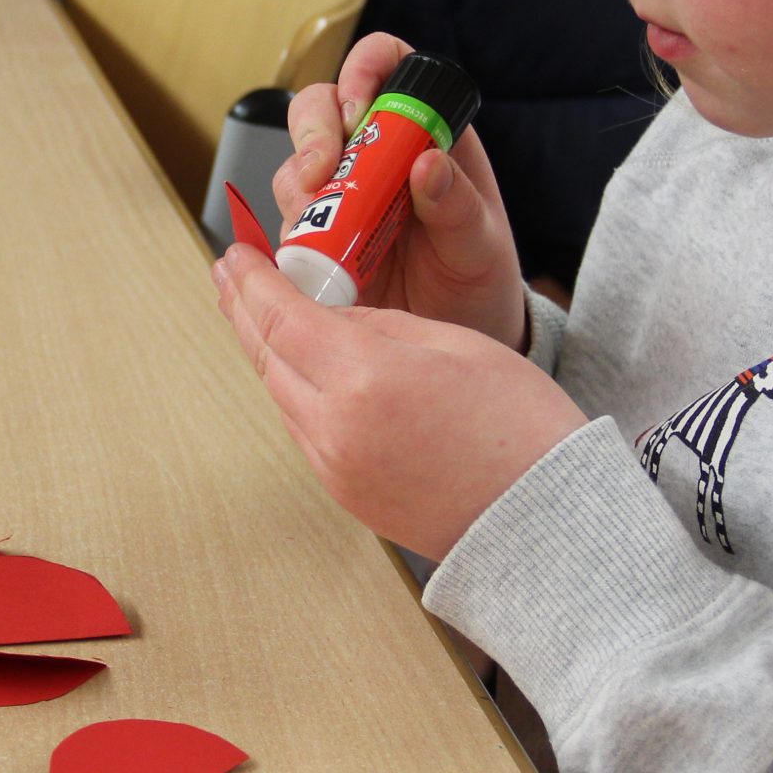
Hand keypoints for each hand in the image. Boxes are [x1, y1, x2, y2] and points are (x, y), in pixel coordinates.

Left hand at [213, 243, 587, 559]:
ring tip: (256, 313)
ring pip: (280, 394)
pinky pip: (303, 429)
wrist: (544, 520)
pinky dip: (293, 390)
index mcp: (364, 376)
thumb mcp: (454, 342)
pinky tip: (298, 369)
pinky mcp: (345, 493)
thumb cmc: (520, 427)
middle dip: (243, 308)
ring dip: (265, 350)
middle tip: (229, 272)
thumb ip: (380, 324)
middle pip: (266, 356)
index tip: (236, 252)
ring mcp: (335, 467)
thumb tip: (332, 317)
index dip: (252, 280)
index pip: (281, 316)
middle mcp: (335, 427)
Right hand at [274, 33, 527, 350]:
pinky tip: (304, 257)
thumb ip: (460, 205)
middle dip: (312, 132)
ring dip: (297, 190)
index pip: (387, 67)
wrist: (458, 334)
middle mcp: (375, 156)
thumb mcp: (481, 245)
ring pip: (295, 165)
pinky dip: (286, 235)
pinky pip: (284, 222)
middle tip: (320, 172)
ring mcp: (340, 196)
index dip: (364, 70)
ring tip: (319, 228)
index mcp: (424, 135)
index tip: (358, 110)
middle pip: (321, 107)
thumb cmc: (479, 278)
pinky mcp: (316, 238)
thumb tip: (427, 163)